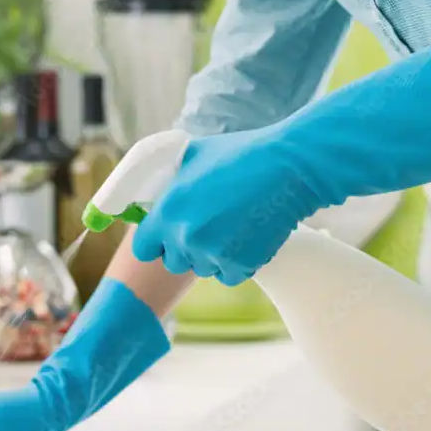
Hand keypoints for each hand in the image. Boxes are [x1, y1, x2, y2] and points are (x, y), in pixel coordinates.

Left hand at [132, 126, 316, 286]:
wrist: (287, 168)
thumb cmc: (241, 154)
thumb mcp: (193, 155)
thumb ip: (171, 180)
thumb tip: (160, 189)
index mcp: (168, 210)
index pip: (143, 248)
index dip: (155, 242)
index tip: (166, 237)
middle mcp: (185, 236)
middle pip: (173, 262)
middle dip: (185, 249)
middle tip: (206, 228)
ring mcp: (213, 254)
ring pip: (203, 268)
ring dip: (212, 255)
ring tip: (232, 227)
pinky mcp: (240, 265)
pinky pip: (229, 275)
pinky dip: (236, 263)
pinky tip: (247, 237)